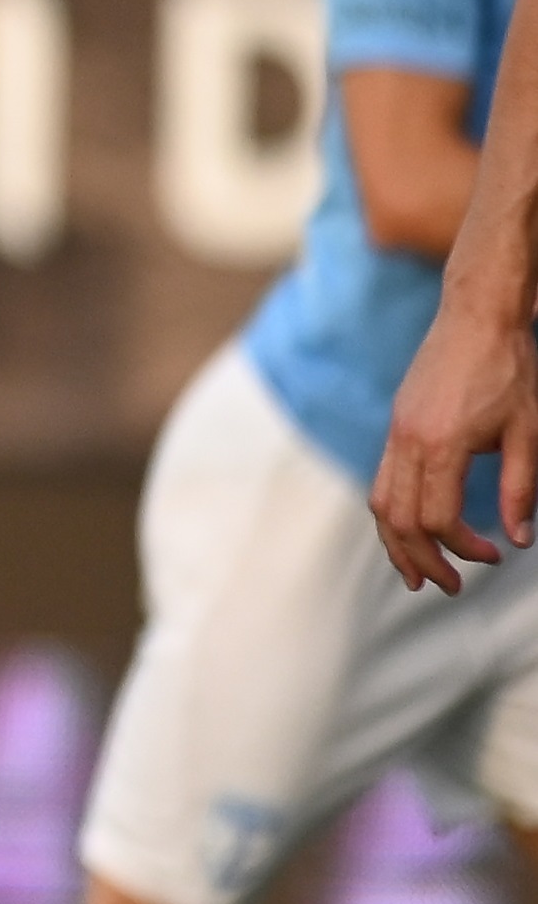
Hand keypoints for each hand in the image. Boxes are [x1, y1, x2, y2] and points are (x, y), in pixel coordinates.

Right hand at [377, 294, 537, 592]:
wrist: (478, 316)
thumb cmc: (511, 369)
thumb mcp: (528, 432)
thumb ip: (522, 488)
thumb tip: (519, 538)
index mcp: (440, 444)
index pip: (439, 518)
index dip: (465, 547)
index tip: (496, 555)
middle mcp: (407, 442)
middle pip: (399, 520)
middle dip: (421, 560)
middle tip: (449, 587)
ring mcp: (396, 433)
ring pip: (381, 503)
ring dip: (396, 544)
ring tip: (416, 573)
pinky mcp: (397, 426)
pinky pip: (383, 481)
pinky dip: (393, 515)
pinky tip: (412, 528)